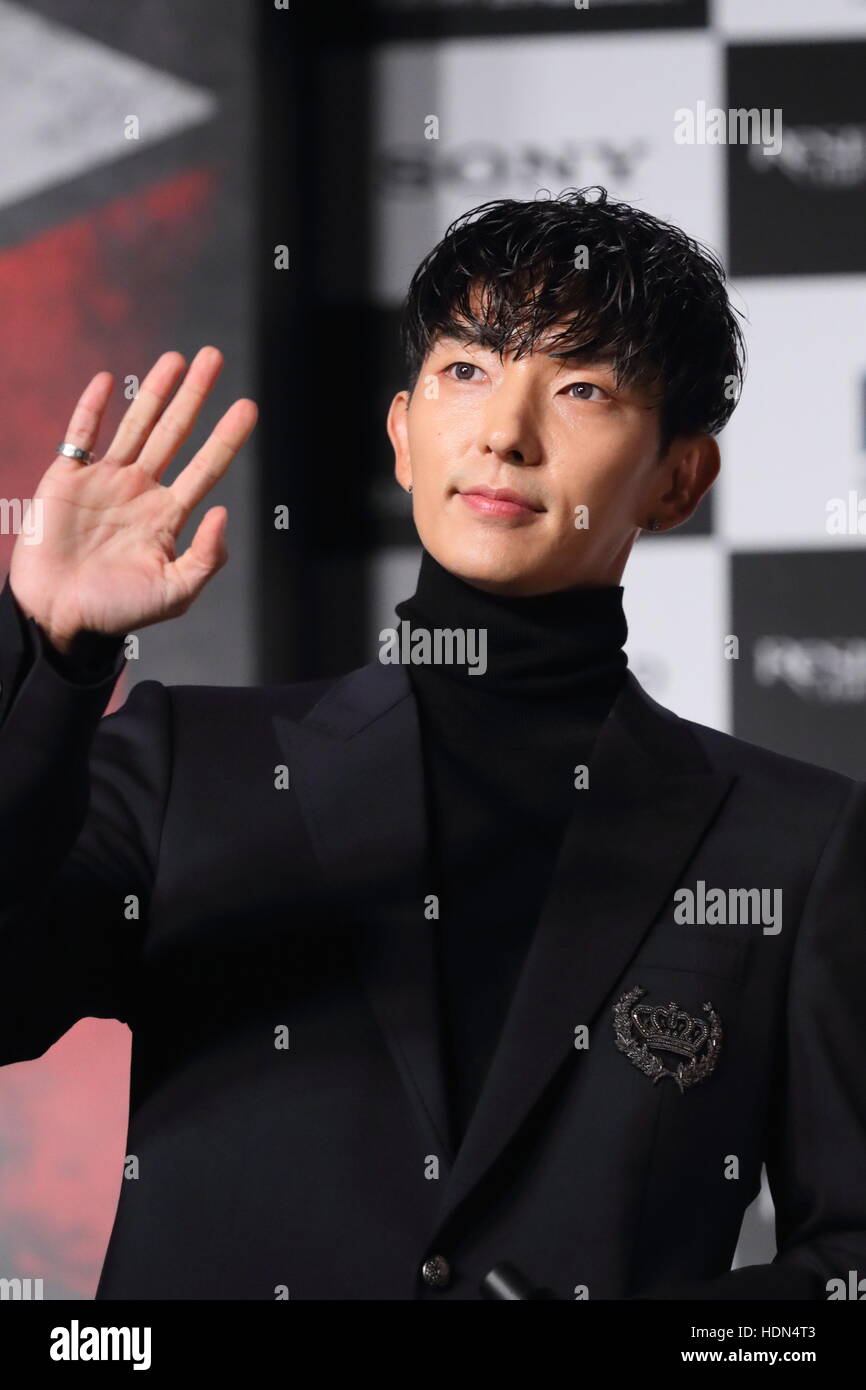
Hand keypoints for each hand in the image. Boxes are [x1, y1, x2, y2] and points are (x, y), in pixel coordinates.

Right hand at [9, 347, 256, 652]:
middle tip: (215, 356)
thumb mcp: (175, 593)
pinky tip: (107, 380)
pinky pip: (81, 435)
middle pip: (174, 433)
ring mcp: (103, 482)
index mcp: (168, 517)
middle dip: (195, 396)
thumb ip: (206, 556)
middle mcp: (140, 492)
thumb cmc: (118, 612)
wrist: (58, 617)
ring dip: (155, 390)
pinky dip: (93, 407)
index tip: (248, 406)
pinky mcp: (65, 478)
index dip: (226, 437)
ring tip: (177, 358)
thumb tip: (223, 513)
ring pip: (135, 425)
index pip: (206, 467)